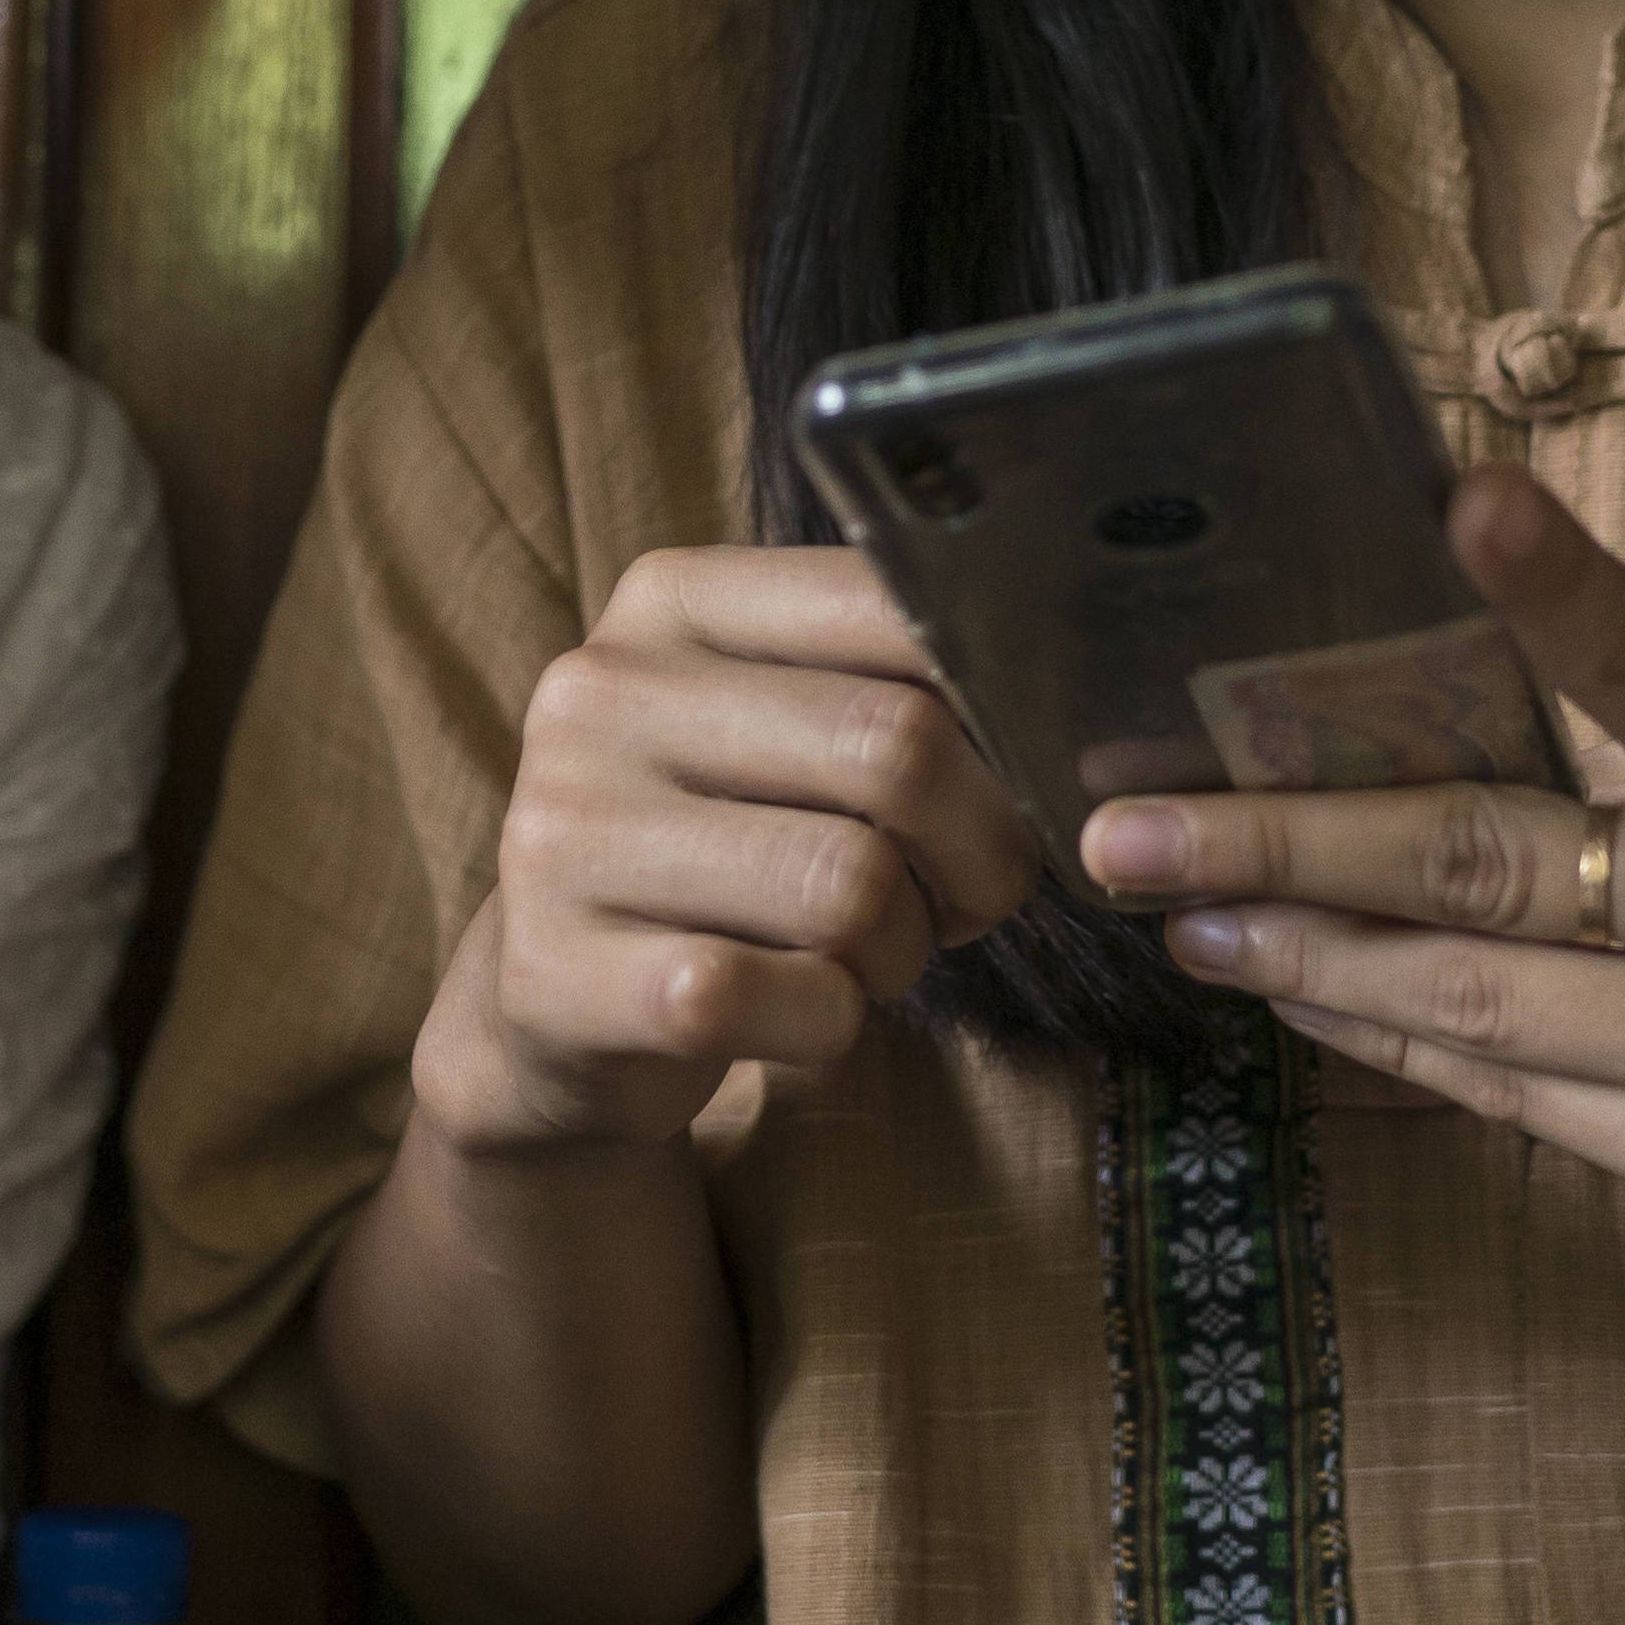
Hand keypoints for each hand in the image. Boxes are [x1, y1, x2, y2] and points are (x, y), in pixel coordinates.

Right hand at [415, 544, 1040, 1155]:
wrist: (554, 1010)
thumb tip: (1070, 706)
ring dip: (902, 949)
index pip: (894, 599)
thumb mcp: (777, 728)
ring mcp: (569, 832)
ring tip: (864, 954)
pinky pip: (793, 1000)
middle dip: (982, 849)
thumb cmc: (723, 852)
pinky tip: (792, 1013)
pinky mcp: (566, 973)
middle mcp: (600, 693)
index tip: (1018, 769)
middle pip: (900, 747)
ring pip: (854, 887)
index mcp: (670, 601)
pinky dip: (832, 1024)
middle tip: (967, 895)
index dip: (1000, 702)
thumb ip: (890, 681)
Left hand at [1074, 468, 1624, 1308]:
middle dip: (1287, 848)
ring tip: (1183, 915)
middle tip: (1129, 830)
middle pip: (1489, 868)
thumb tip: (1421, 680)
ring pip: (1473, 1008)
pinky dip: (1406, 1042)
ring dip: (1307, 961)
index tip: (1459, 493)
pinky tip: (1312, 998)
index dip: (1554, 584)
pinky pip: (1520, 1103)